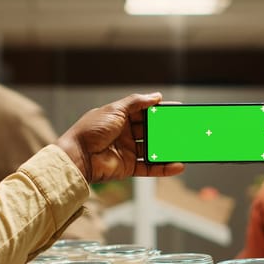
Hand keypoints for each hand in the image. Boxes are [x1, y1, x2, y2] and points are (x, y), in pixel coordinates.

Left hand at [56, 93, 184, 182]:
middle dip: (166, 130)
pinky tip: (177, 165)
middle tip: (183, 129)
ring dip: (168, 149)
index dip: (160, 111)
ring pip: (153, 149)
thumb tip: (156, 96)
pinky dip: (164, 167)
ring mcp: (128, 150)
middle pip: (151, 130)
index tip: (176, 110)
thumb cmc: (91, 130)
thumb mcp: (115, 109)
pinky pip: (150, 167)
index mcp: (121, 117)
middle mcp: (125, 133)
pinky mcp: (129, 166)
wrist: (78, 156)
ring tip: (184, 147)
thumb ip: (136, 102)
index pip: (145, 112)